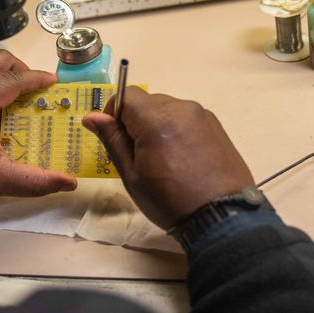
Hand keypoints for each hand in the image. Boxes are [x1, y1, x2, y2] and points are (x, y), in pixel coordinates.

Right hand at [82, 88, 253, 229]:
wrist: (221, 217)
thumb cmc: (170, 200)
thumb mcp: (132, 176)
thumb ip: (113, 140)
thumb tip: (91, 117)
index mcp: (157, 119)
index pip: (126, 95)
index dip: (114, 113)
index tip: (115, 137)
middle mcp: (181, 108)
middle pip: (147, 101)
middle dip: (136, 121)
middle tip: (139, 155)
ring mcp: (201, 115)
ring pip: (167, 109)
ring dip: (157, 125)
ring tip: (164, 159)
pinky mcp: (215, 125)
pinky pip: (185, 118)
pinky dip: (176, 130)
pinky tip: (182, 158)